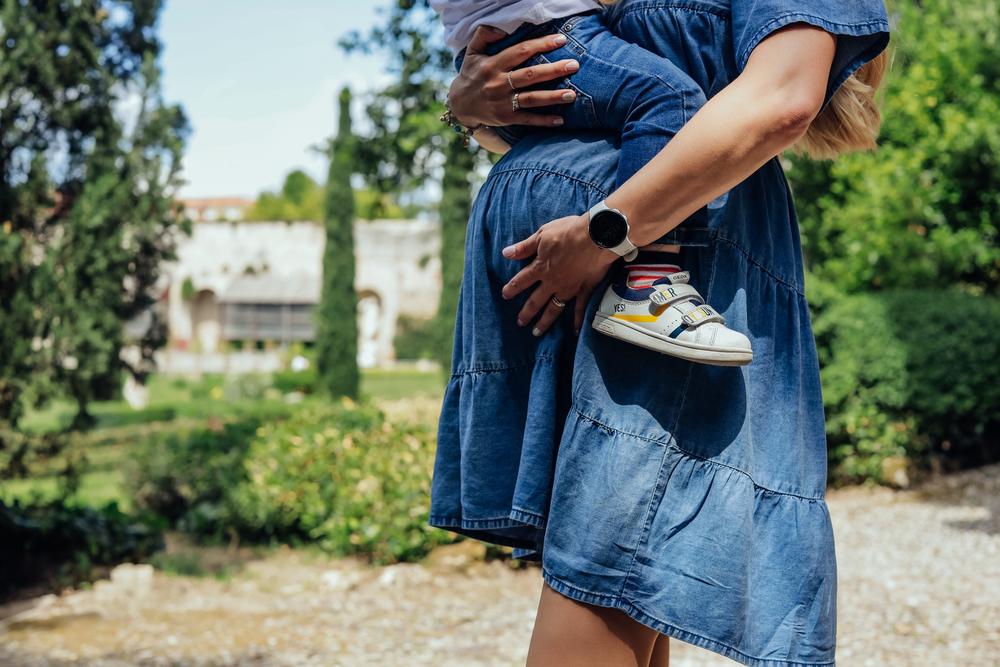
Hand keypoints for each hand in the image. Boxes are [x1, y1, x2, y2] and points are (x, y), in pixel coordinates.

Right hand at [447, 25, 580, 128]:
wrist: (459, 106)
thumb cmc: (471, 75)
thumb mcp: (472, 52)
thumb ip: (484, 34)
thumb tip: (501, 26)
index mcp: (493, 64)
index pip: (521, 52)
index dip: (541, 45)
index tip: (561, 40)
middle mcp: (498, 83)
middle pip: (530, 75)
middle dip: (553, 70)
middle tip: (574, 65)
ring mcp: (503, 102)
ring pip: (531, 98)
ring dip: (553, 97)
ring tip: (572, 95)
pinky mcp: (505, 118)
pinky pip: (527, 119)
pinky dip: (543, 121)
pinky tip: (560, 120)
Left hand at [501, 214, 618, 335]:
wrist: (597, 236)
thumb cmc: (569, 231)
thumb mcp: (542, 234)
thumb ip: (524, 247)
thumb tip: (505, 253)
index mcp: (541, 268)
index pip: (522, 281)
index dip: (512, 288)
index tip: (505, 295)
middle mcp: (552, 282)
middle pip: (535, 301)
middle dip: (526, 312)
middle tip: (520, 323)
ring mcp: (569, 288)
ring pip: (554, 309)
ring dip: (544, 322)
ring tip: (537, 332)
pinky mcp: (585, 290)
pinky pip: (580, 308)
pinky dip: (578, 321)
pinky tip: (576, 331)